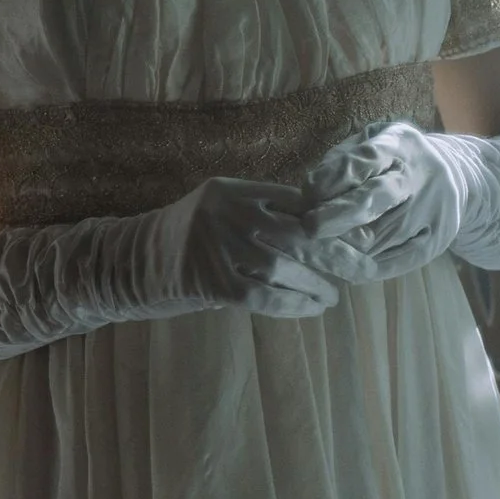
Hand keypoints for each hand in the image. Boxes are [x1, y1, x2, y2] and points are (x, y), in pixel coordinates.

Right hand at [147, 176, 342, 316]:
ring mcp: (220, 247)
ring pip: (284, 267)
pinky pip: (266, 296)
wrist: (137, 260)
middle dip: (336, 254)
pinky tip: (311, 308)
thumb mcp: (220, 208)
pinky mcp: (214, 282)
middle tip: (361, 269)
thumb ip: (259, 211)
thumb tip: (322, 228)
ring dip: (316, 285)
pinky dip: (294, 305)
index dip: (329, 220)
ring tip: (332, 295)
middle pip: (298, 233)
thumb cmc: (189, 234)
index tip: (354, 236)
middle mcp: (227, 213)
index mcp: (231, 190)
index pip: (294, 199)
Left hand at [297, 121, 462, 284]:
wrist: (454, 174)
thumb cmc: (393, 158)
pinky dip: (357, 266)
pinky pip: (391, 263)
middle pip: (374, 200)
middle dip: (336, 216)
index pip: (365, 160)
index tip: (308, 190)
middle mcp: (416, 179)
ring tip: (307, 246)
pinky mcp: (434, 244)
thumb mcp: (370, 140)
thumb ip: (340, 161)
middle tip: (308, 225)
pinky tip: (332, 263)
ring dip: (337, 246)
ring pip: (377, 239)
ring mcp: (429, 214)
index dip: (333, 177)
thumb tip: (309, 192)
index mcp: (398, 145)